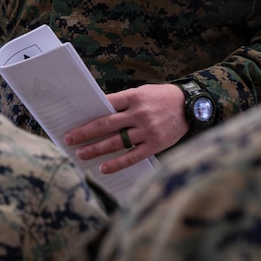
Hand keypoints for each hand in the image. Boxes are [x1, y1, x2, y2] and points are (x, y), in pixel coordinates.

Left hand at [63, 83, 187, 173]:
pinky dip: (117, 163)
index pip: (105, 104)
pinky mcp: (155, 145)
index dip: (88, 113)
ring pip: (116, 142)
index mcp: (134, 97)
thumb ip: (124, 102)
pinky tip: (104, 168)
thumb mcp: (143, 92)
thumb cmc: (162, 98)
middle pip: (106, 124)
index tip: (73, 120)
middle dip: (85, 132)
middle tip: (69, 139)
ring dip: (96, 149)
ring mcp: (147, 130)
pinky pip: (132, 156)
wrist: (191, 106)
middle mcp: (139, 114)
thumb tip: (99, 112)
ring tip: (81, 154)